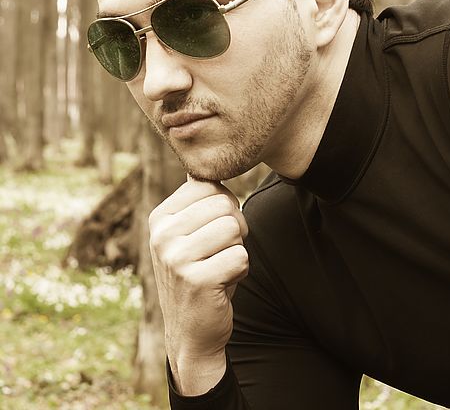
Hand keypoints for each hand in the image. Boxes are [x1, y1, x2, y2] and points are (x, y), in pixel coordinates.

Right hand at [148, 176, 248, 394]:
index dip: (225, 208)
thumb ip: (196, 201)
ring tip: (218, 268)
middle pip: (226, 205)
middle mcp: (162, 235)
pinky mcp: (195, 279)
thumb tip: (199, 166)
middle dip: (235, 229)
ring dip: (237, 250)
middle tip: (218, 254)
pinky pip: (241, 256)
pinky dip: (240, 271)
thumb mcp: (191, 234)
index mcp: (160, 218)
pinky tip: (221, 285)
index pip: (211, 187)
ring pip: (235, 229)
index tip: (211, 233)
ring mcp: (175, 258)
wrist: (192, 331)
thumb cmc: (200, 274)